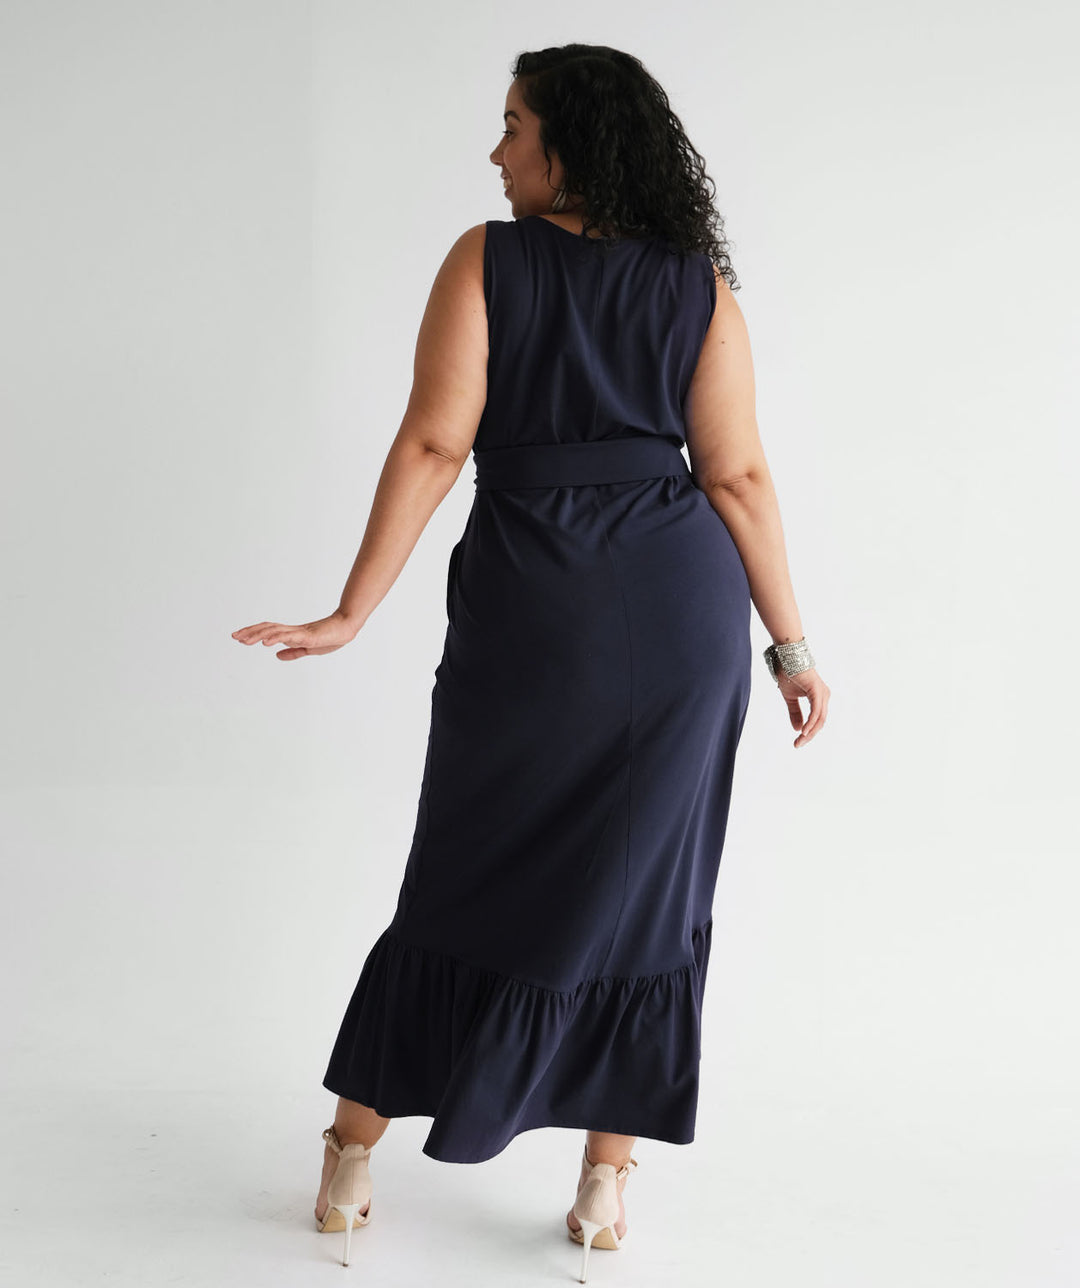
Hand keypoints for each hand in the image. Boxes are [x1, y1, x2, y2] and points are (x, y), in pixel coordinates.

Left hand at [231, 608, 359, 659]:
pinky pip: (288, 636)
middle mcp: (292, 630)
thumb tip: (276, 656)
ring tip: (244, 640)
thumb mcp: (308, 649)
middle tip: (234, 636)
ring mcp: (298, 631)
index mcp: (291, 634)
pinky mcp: (306, 635)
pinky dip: (274, 638)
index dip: (253, 633)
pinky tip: (265, 643)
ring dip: (257, 635)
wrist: (346, 629)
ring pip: (273, 631)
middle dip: (249, 632)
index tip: (239, 637)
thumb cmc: (330, 637)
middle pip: (266, 628)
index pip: (268, 631)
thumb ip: (292, 652)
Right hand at [775, 666, 829, 747]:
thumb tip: (797, 729)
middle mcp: (824, 696)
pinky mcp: (817, 691)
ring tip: (800, 740)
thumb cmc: (789, 673)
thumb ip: (795, 713)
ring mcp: (822, 693)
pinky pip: (816, 711)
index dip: (808, 733)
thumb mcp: (790, 698)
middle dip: (809, 735)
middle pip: (820, 722)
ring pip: (820, 719)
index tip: (797, 742)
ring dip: (810, 732)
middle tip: (798, 745)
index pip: (817, 720)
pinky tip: (804, 730)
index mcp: (819, 698)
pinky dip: (811, 722)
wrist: (786, 657)